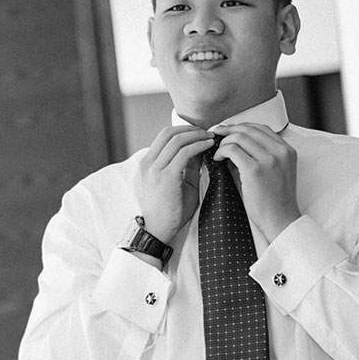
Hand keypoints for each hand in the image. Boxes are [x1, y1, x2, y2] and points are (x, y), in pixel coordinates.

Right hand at [132, 125, 215, 244]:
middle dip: (191, 129)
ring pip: (176, 140)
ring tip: (211, 137)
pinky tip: (209, 146)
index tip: (200, 133)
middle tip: (208, 132)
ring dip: (196, 135)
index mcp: (148, 163)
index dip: (184, 130)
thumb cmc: (170, 210)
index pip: (164, 136)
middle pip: (168, 133)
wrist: (159, 230)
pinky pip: (184, 153)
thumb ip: (189, 165)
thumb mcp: (180, 183)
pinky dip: (198, 146)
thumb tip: (201, 148)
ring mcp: (155, 169)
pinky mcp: (166, 177)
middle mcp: (148, 163)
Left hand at [213, 123, 300, 240]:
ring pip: (239, 137)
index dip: (240, 126)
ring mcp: (269, 159)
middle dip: (228, 130)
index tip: (227, 130)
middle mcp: (281, 151)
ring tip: (217, 153)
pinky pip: (232, 150)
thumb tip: (231, 145)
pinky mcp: (255, 169)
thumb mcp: (271, 171)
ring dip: (224, 142)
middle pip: (248, 129)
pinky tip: (217, 159)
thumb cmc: (273, 200)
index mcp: (287, 150)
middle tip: (215, 136)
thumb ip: (256, 155)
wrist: (280, 220)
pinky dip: (221, 151)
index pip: (260, 128)